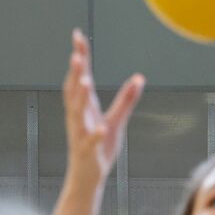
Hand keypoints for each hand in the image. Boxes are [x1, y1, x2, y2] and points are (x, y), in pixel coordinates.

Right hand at [63, 29, 142, 185]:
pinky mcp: (88, 152)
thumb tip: (139, 78)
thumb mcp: (116, 121)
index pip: (80, 78)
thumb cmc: (99, 148)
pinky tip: (102, 127)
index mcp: (85, 108)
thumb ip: (126, 100)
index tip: (78, 36)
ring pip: (78, 114)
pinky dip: (95, 135)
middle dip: (75, 73)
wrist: (87, 177)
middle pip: (74, 91)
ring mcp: (81, 134)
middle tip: (76, 54)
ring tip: (86, 81)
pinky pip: (90, 142)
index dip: (79, 57)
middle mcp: (79, 117)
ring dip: (81, 97)